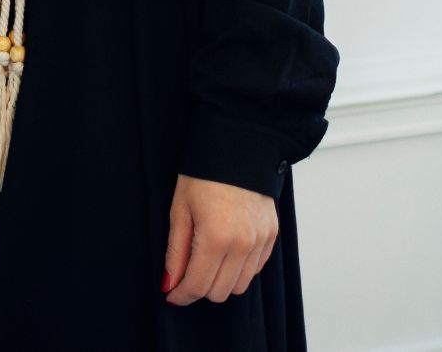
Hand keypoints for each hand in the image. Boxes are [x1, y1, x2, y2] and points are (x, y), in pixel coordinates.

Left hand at [163, 174, 278, 304]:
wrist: (237, 147)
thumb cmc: (203, 175)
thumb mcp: (179, 210)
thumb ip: (175, 251)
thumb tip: (170, 283)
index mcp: (216, 238)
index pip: (197, 285)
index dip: (181, 294)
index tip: (171, 294)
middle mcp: (243, 245)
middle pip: (220, 292)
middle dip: (199, 288)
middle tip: (185, 273)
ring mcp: (261, 242)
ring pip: (240, 286)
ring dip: (220, 281)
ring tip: (205, 259)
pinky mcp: (271, 237)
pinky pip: (255, 270)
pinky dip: (239, 269)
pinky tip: (225, 251)